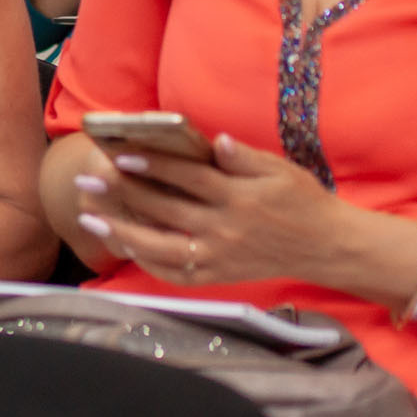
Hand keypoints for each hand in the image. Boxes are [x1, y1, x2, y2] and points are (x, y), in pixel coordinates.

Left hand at [75, 133, 361, 288]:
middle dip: (125, 194)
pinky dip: (149, 263)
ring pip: (164, 249)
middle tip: (87, 180)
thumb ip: (243, 157)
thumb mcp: (279, 170)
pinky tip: (124, 248)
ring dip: (124, 234)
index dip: (154, 166)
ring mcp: (222, 257)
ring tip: (90, 219)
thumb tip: (215, 141)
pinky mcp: (221, 276)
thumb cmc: (302, 201)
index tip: (121, 155)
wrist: (329, 247)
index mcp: (241, 197)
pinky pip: (178, 275)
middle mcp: (227, 230)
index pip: (189, 179)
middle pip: (167, 211)